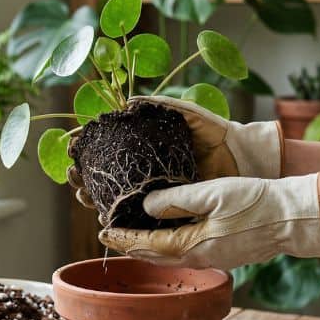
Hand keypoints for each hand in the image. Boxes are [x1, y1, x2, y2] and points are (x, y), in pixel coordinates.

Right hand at [67, 95, 283, 211]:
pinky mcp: (167, 209)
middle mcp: (147, 171)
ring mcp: (155, 192)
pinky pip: (136, 217)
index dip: (87, 150)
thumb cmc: (219, 135)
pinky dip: (116, 218)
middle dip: (82, 176)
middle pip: (103, 176)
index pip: (108, 149)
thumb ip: (164, 107)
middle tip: (73, 174)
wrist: (246, 159)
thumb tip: (130, 102)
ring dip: (92, 196)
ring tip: (82, 193)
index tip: (72, 148)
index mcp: (148, 148)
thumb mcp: (190, 117)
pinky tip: (102, 215)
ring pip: (113, 198)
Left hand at [98, 173, 319, 269]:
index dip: (123, 238)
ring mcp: (213, 258)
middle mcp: (199, 257)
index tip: (102, 232)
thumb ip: (176, 201)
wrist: (294, 219)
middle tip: (109, 237)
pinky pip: (186, 253)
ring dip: (148, 247)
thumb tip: (146, 206)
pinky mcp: (224, 254)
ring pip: (170, 256)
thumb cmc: (256, 202)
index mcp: (192, 244)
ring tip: (131, 239)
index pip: (147, 244)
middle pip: (155, 254)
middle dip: (130, 246)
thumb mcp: (211, 193)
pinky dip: (167, 246)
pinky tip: (166, 238)